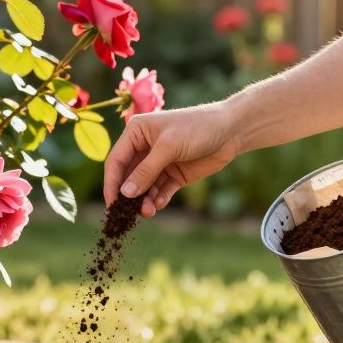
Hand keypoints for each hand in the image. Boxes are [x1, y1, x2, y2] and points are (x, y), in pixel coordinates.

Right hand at [103, 103, 240, 217]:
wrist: (231, 130)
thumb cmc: (197, 128)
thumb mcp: (168, 147)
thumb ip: (146, 171)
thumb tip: (125, 194)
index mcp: (136, 133)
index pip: (116, 161)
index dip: (112, 183)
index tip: (112, 204)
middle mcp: (144, 148)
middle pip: (128, 177)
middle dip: (130, 196)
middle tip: (130, 214)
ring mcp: (159, 162)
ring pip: (144, 188)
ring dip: (144, 201)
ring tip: (148, 212)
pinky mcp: (173, 175)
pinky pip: (160, 191)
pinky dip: (158, 199)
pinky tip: (161, 204)